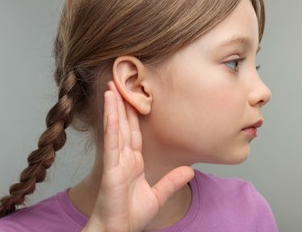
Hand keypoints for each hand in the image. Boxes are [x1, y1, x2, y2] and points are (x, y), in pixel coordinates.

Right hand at [82, 81, 193, 231]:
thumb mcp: (158, 195)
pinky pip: (113, 143)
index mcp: (133, 162)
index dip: (133, 114)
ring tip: (111, 87)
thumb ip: (173, 181)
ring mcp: (116, 161)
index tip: (134, 97)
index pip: (134, 132)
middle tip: (119, 83)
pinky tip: (112, 109)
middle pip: (123, 125)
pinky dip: (112, 125)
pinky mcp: (111, 168)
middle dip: (121, 103)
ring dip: (113, 107)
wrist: (118, 231)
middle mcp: (124, 158)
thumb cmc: (131, 215)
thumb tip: (190, 170)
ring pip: (116, 128)